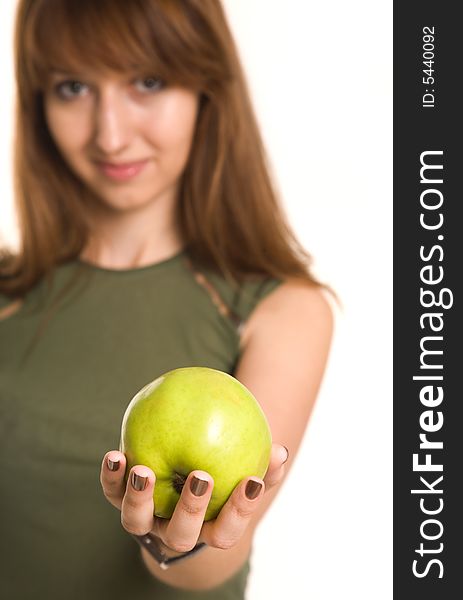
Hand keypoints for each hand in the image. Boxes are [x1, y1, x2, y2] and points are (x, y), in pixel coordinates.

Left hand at [100, 443, 287, 552]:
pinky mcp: (121, 500)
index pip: (226, 530)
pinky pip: (112, 492)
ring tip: (143, 471)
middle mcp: (174, 531)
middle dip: (190, 509)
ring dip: (139, 498)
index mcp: (206, 529)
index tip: (251, 481)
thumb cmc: (219, 479)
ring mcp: (145, 519)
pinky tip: (116, 454)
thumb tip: (281, 450)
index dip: (240, 510)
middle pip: (181, 534)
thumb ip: (261, 467)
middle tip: (201, 477)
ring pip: (137, 521)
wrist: (175, 485)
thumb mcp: (241, 474)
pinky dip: (111, 477)